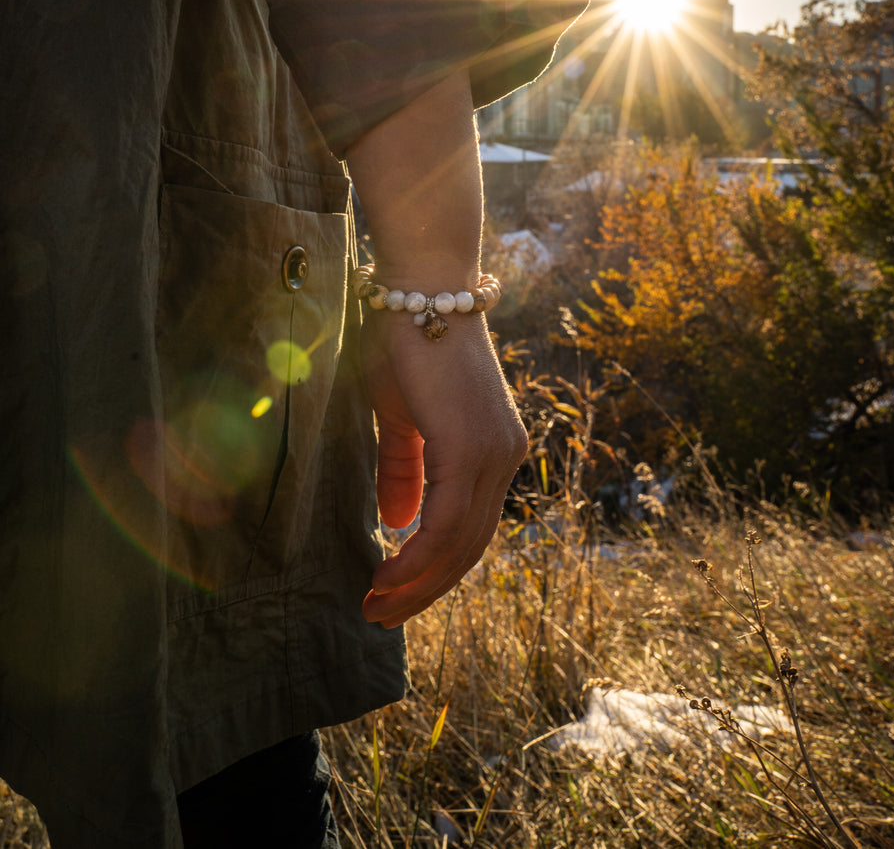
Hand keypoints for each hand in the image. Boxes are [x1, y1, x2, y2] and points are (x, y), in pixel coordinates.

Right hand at [359, 310, 526, 628]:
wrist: (420, 290)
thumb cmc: (406, 344)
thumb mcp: (400, 418)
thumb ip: (405, 469)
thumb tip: (398, 523)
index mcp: (492, 450)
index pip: (470, 528)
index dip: (433, 569)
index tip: (393, 594)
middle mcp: (504, 456)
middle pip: (471, 546)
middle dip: (424, 589)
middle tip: (381, 616)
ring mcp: (494, 452)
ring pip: (462, 543)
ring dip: (417, 582)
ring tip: (376, 605)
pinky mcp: (472, 446)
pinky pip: (448, 522)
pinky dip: (418, 556)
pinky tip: (387, 574)